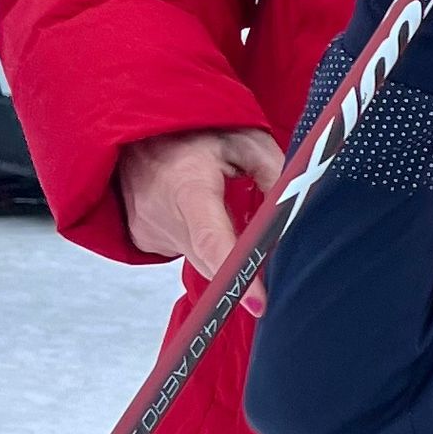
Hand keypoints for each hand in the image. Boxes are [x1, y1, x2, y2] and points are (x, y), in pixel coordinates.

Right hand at [117, 125, 286, 275]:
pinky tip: (200, 212)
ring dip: (223, 249)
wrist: (138, 130)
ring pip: (201, 260)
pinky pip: (185, 253)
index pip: (211, 238)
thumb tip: (294, 215)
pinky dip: (202, 244)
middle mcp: (161, 211)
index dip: (236, 273)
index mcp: (187, 183)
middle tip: (264, 250)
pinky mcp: (143, 239)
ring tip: (222, 207)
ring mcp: (148, 229)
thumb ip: (275, 175)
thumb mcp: (245, 139)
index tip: (259, 303)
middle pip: (213, 260)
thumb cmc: (197, 130)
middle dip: (243, 265)